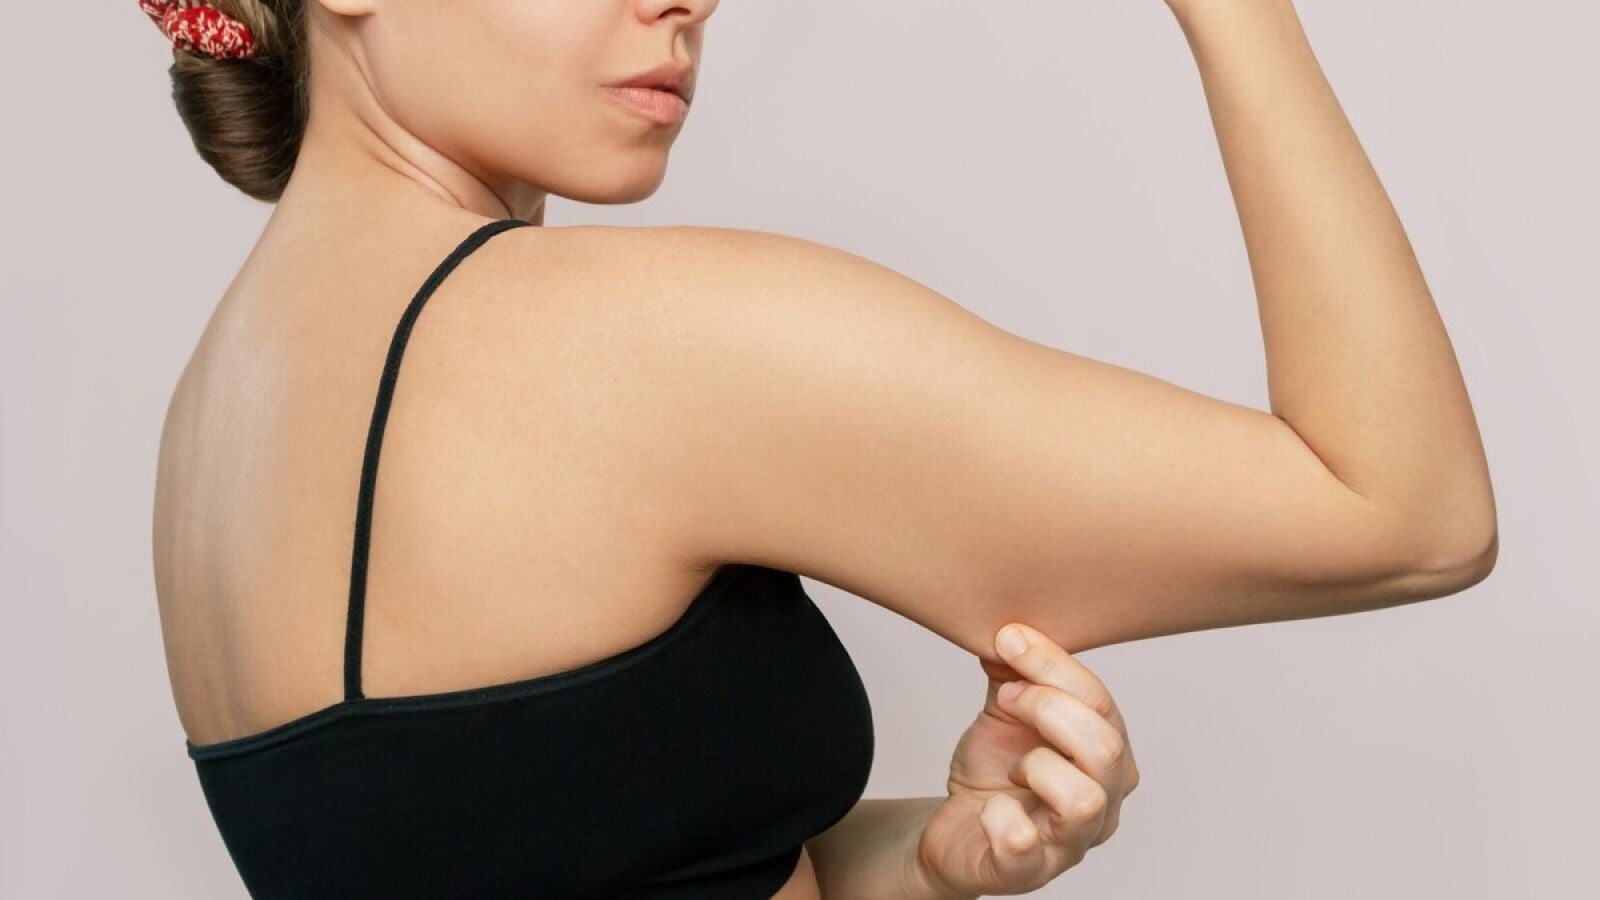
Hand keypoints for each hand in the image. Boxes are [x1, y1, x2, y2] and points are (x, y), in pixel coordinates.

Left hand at [909, 623, 1139, 897]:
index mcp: (1110, 758)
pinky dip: (1000, 817)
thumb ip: (1016, 668)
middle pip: (1104, 747)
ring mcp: (1070, 845)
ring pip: (1085, 801)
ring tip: (1012, 764)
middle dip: (1047, 707)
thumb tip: (1012, 630)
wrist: (958, 827)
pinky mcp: (1025, 873)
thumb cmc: (996, 770)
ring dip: (1036, 765)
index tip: (1008, 638)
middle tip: (1006, 698)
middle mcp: (1105, 805)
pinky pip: (1023, 845)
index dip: (1054, 666)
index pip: (1103, 705)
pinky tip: (988, 806)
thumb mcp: (1007, 709)